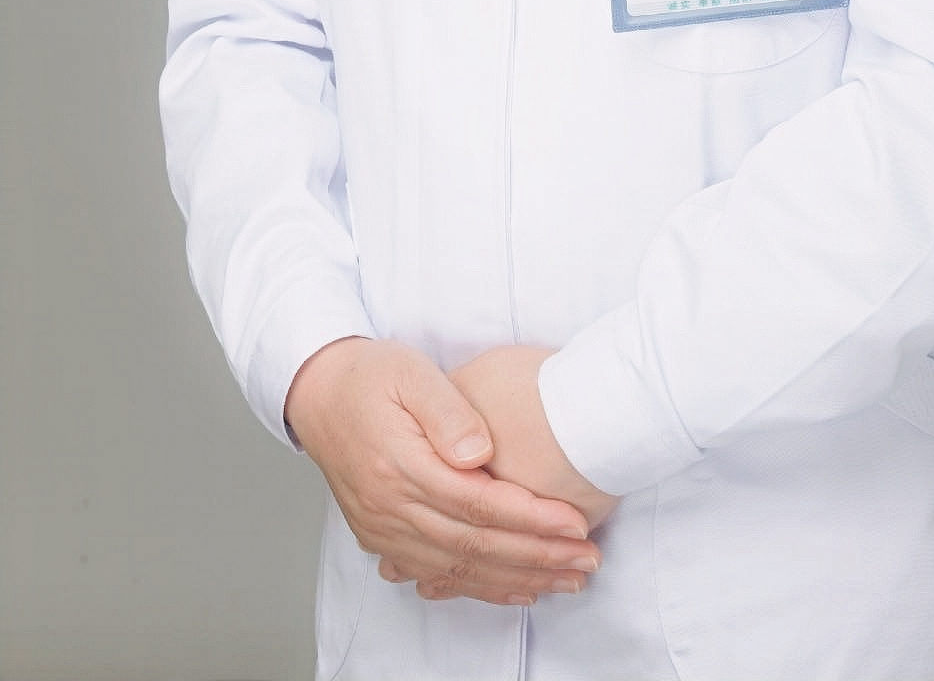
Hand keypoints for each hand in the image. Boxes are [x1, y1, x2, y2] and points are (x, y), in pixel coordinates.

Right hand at [284, 337, 602, 605]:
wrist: (317, 394)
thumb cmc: (369, 376)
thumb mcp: (411, 373)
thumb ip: (448, 411)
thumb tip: (480, 452)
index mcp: (399, 467)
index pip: (478, 504)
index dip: (530, 519)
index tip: (574, 523)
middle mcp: (389, 508)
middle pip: (474, 545)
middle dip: (537, 557)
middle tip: (587, 560)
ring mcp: (383, 530)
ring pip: (459, 569)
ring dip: (517, 579)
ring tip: (567, 580)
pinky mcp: (382, 538)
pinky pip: (436, 575)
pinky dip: (480, 587)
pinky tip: (516, 589)